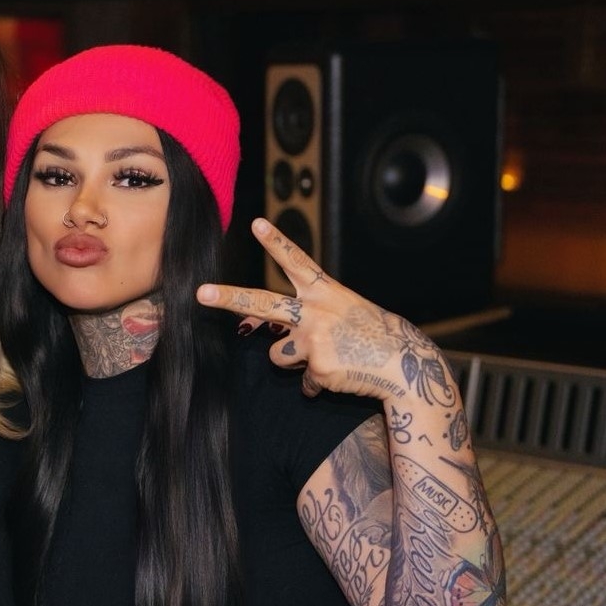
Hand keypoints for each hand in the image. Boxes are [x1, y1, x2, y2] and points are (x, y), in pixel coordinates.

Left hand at [196, 217, 447, 403]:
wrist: (403, 364)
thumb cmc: (369, 336)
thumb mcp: (339, 313)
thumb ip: (300, 315)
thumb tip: (254, 329)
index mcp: (325, 292)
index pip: (297, 262)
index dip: (276, 242)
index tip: (256, 223)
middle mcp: (315, 311)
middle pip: (262, 302)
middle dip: (229, 298)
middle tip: (201, 293)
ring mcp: (315, 339)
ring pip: (276, 354)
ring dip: (295, 361)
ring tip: (328, 356)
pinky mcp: (318, 367)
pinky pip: (302, 381)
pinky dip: (317, 382)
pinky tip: (340, 375)